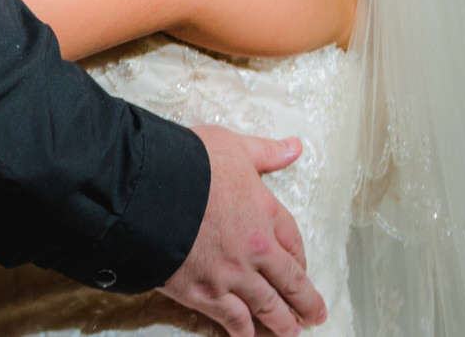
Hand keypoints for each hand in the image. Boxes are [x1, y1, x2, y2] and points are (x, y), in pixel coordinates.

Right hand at [159, 126, 325, 336]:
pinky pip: (232, 320)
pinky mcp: (205, 294)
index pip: (292, 240)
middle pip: (290, 281)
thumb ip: (266, 152)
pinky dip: (243, 333)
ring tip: (292, 333)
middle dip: (305, 301)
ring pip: (267, 307)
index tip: (303, 269)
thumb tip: (295, 147)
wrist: (148, 190)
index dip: (300, 257)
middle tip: (316, 314)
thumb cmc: (187, 163)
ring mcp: (232, 275)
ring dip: (282, 323)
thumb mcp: (232, 146)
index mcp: (265, 212)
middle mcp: (256, 249)